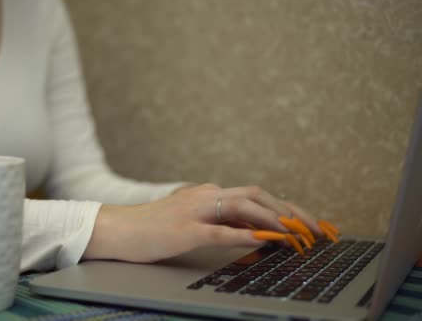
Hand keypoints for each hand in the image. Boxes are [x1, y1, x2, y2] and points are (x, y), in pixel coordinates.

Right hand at [83, 183, 325, 262]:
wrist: (117, 229)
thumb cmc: (151, 229)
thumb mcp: (191, 222)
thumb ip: (221, 224)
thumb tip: (256, 234)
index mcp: (209, 194)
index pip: (256, 196)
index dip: (286, 208)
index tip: (309, 223)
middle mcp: (206, 195)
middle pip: (259, 195)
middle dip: (292, 211)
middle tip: (317, 230)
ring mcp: (196, 210)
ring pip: (245, 207)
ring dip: (277, 220)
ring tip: (301, 236)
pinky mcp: (186, 230)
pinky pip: (222, 231)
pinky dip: (247, 234)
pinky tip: (266, 241)